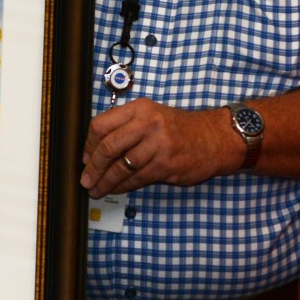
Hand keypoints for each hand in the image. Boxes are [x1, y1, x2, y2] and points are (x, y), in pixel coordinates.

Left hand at [80, 98, 240, 197]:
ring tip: (96, 190)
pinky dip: (123, 186)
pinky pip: (137, 179)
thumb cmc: (180, 129)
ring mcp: (158, 145)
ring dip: (105, 182)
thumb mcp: (152, 116)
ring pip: (121, 167)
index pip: (101, 125)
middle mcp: (148, 124)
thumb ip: (126, 128)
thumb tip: (95, 152)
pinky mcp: (166, 165)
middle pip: (108, 147)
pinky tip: (116, 189)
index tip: (84, 158)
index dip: (88, 145)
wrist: (215, 138)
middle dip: (93, 167)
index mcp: (140, 109)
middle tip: (86, 179)